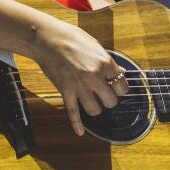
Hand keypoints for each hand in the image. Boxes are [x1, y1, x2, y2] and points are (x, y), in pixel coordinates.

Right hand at [25, 20, 126, 136]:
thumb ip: (108, 62)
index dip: (120, 89)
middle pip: (111, 102)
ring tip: (92, 102)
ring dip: (95, 108)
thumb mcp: (95, 45)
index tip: (116, 88)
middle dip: (108, 100)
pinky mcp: (66, 91)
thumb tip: (120, 73)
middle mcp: (94, 76)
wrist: (47, 39)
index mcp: (105, 63)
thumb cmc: (70, 38)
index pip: (122, 87)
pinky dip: (77, 124)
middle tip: (103, 95)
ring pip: (95, 110)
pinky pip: (73, 113)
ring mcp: (80, 86)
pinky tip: (80, 132)